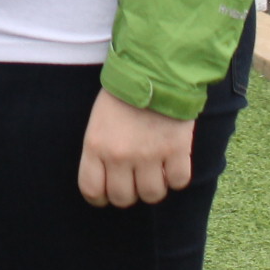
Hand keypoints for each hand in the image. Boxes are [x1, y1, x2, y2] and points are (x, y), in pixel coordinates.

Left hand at [77, 89, 195, 207]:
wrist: (152, 71)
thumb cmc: (122, 97)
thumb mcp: (98, 122)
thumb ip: (100, 152)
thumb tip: (105, 183)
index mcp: (95, 145)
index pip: (91, 190)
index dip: (100, 197)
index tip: (107, 192)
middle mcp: (120, 155)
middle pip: (123, 198)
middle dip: (128, 193)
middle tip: (133, 180)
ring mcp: (149, 154)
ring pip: (152, 195)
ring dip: (153, 187)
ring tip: (154, 171)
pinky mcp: (176, 150)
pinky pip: (178, 182)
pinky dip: (176, 177)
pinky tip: (171, 162)